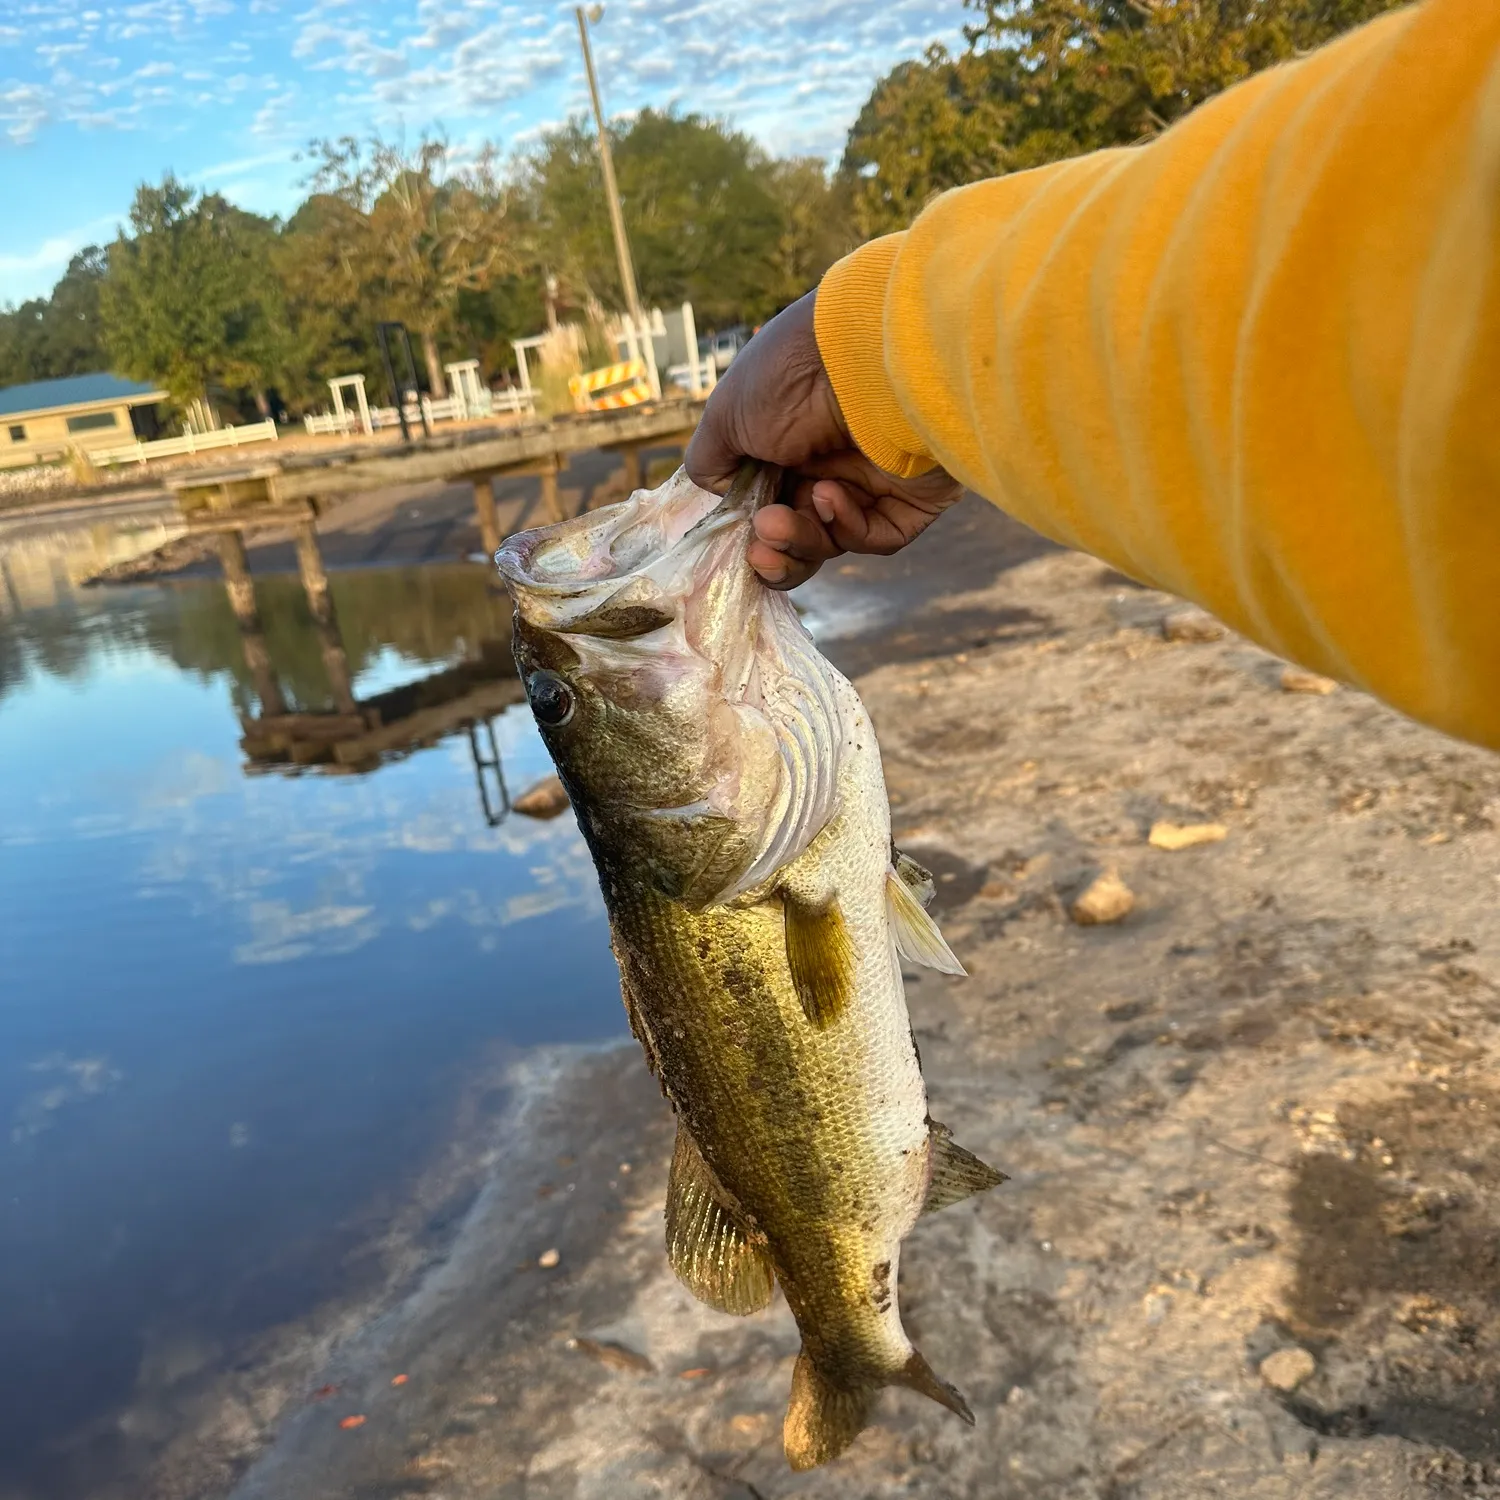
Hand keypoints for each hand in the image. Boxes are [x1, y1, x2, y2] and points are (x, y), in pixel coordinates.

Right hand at [684, 290, 962, 588]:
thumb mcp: (725, 416)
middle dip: (776, 549)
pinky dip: (846, 526)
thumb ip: (710, 464)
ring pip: (833, 542)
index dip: (752, 534)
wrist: (862, 352)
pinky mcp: (913, 497)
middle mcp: (830, 463)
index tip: (740, 543)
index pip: (769, 507)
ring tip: (778, 523)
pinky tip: (829, 496)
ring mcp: (873, 481)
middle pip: (800, 535)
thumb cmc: (787, 376)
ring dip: (800, 540)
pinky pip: (877, 536)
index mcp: (787, 445)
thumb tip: (718, 496)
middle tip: (758, 550)